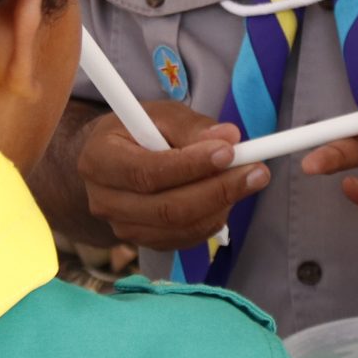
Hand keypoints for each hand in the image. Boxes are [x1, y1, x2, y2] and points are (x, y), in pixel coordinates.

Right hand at [78, 99, 272, 251]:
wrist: (113, 162)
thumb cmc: (137, 130)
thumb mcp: (159, 115)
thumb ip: (192, 126)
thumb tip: (228, 137)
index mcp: (99, 160)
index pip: (147, 172)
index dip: (191, 165)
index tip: (229, 151)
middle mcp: (105, 201)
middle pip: (167, 208)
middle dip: (218, 190)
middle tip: (257, 171)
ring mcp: (122, 228)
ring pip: (180, 227)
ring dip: (222, 205)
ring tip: (248, 179)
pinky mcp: (144, 242)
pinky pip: (186, 239)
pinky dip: (213, 218)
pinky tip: (227, 196)